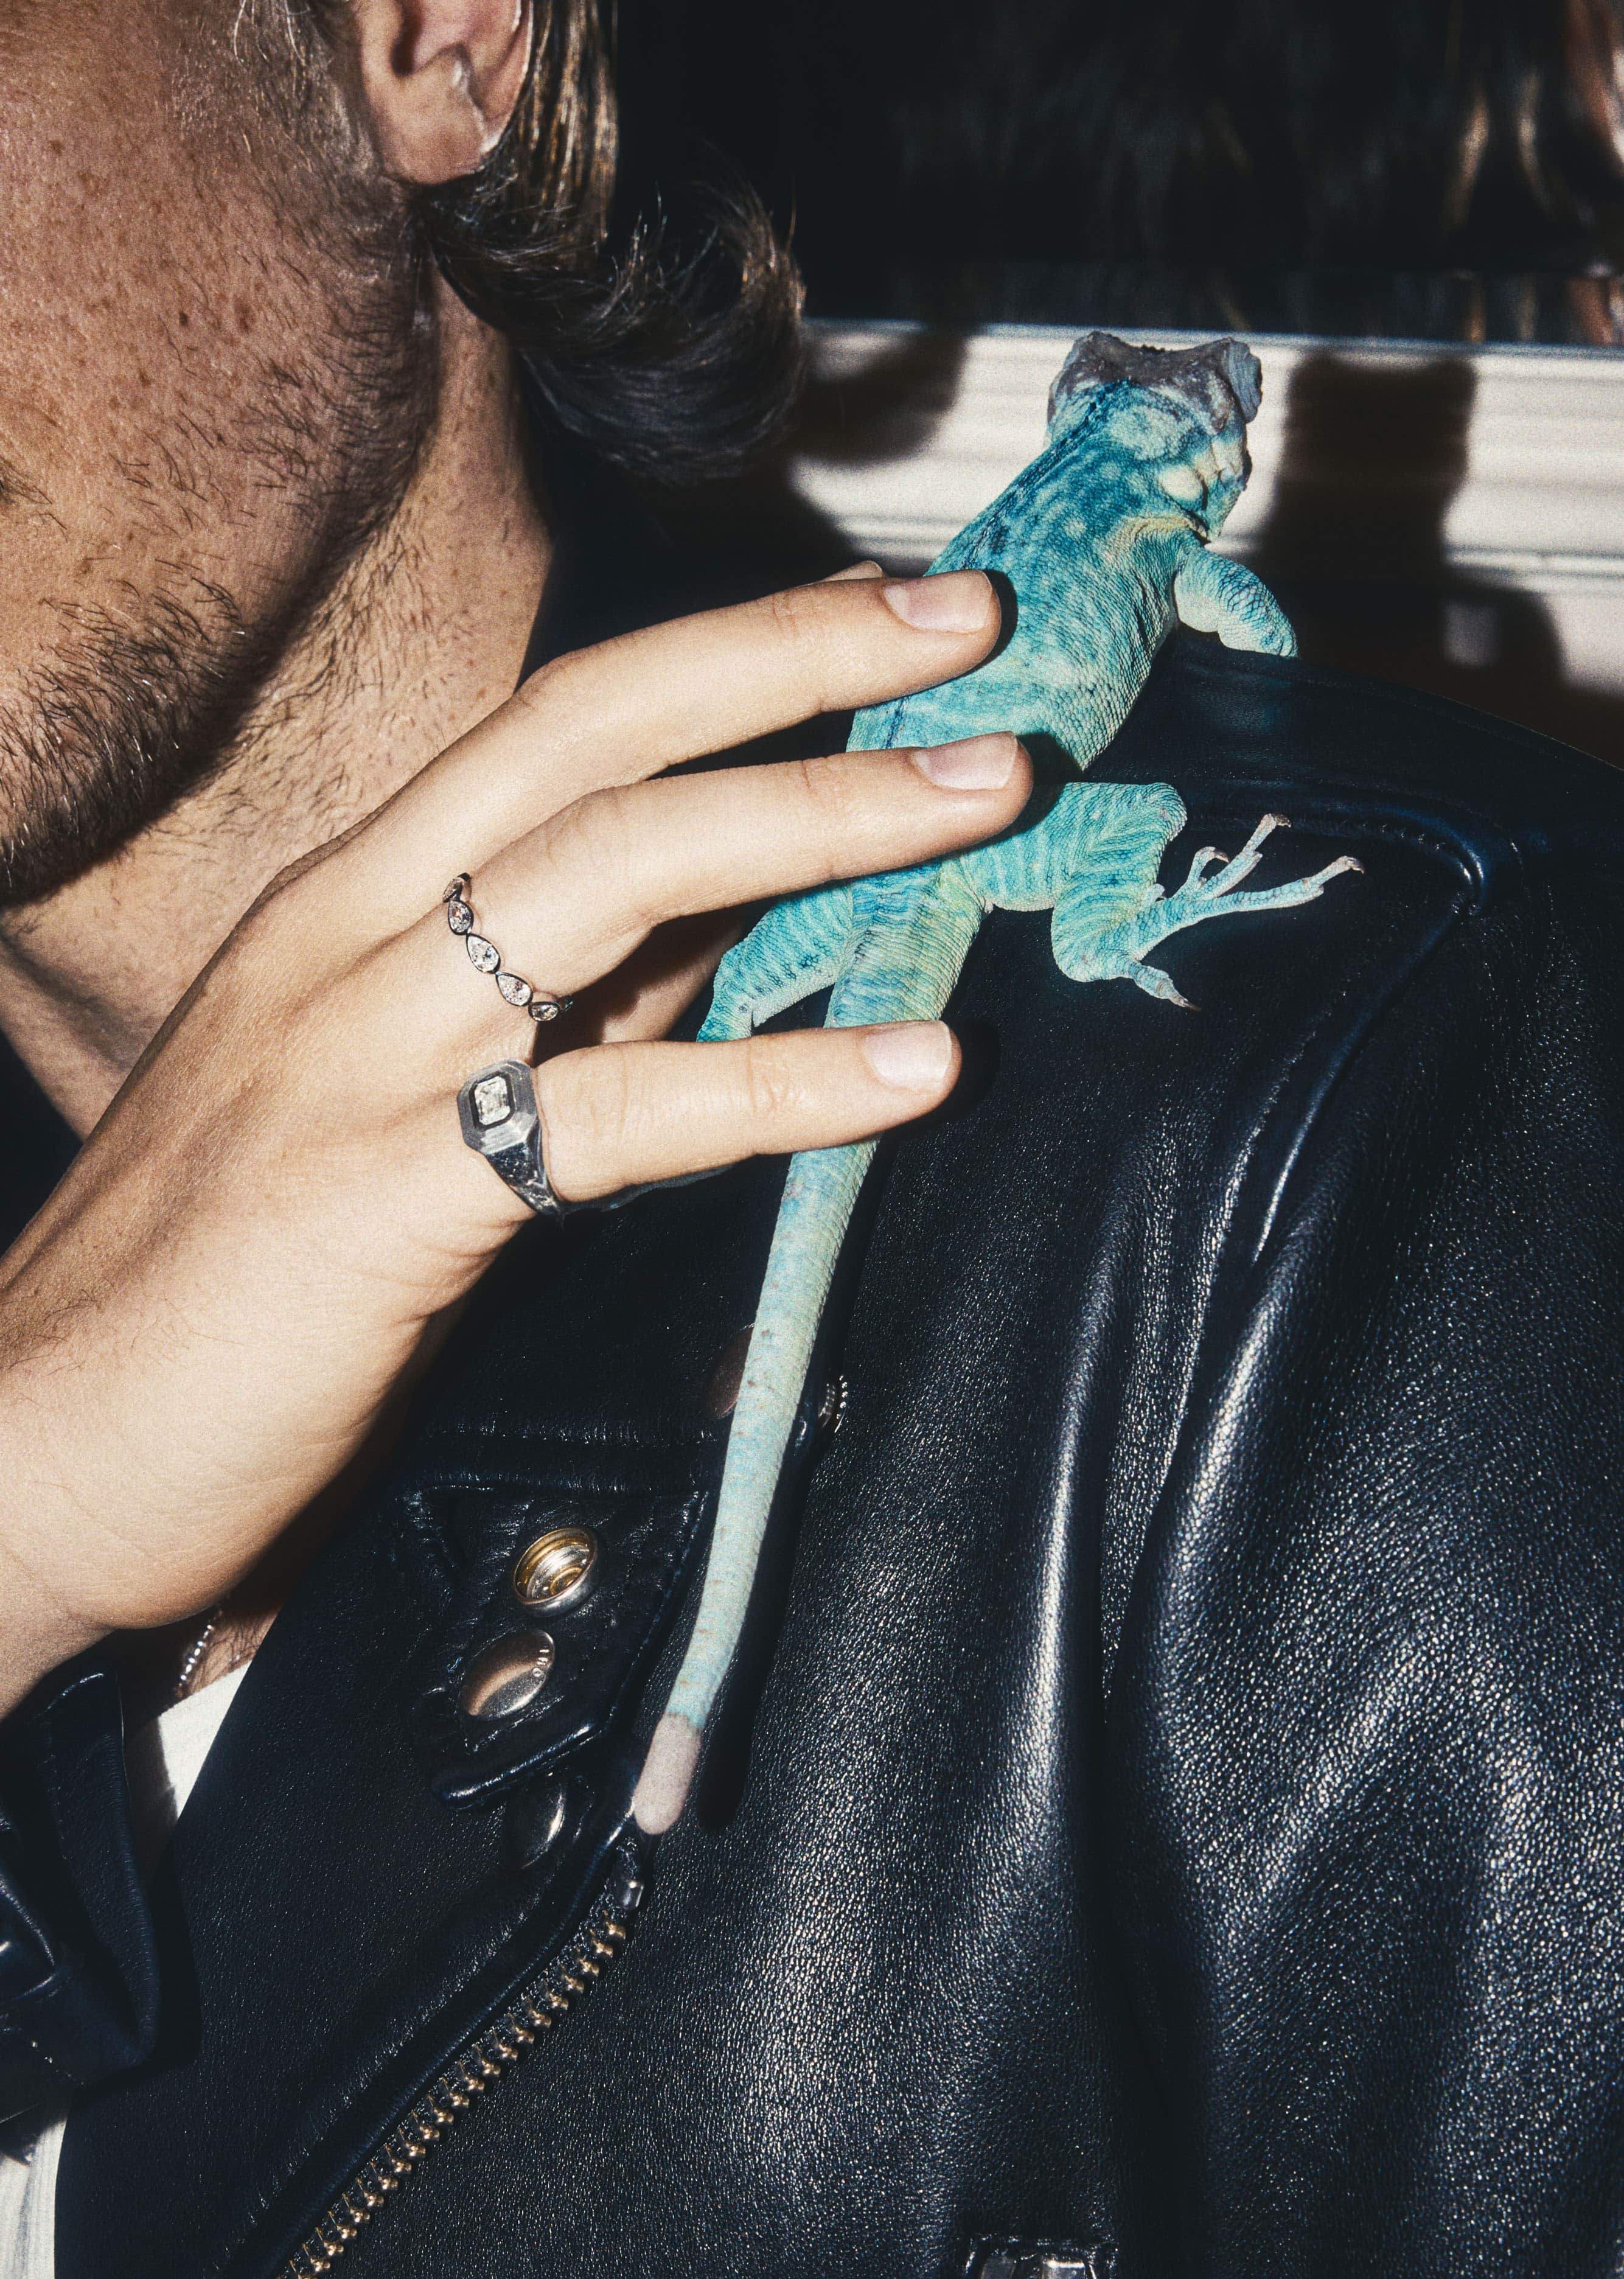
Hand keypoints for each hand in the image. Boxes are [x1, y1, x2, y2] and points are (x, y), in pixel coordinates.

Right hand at [0, 569, 1027, 1707]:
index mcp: (345, 907)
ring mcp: (359, 1052)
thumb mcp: (384, 1100)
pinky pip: (618, 1109)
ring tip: (986, 790)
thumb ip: (535, 1013)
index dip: (724, 655)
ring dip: (821, 814)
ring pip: (613, 871)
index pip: (554, 727)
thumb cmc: (209, 1289)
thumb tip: (709, 943)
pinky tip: (912, 1070)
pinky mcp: (383, 1191)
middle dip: (788, 657)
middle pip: (590, 735)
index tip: (870, 617)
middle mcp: (349, 939)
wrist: (25, 1447)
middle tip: (965, 621)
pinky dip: (783, 1080)